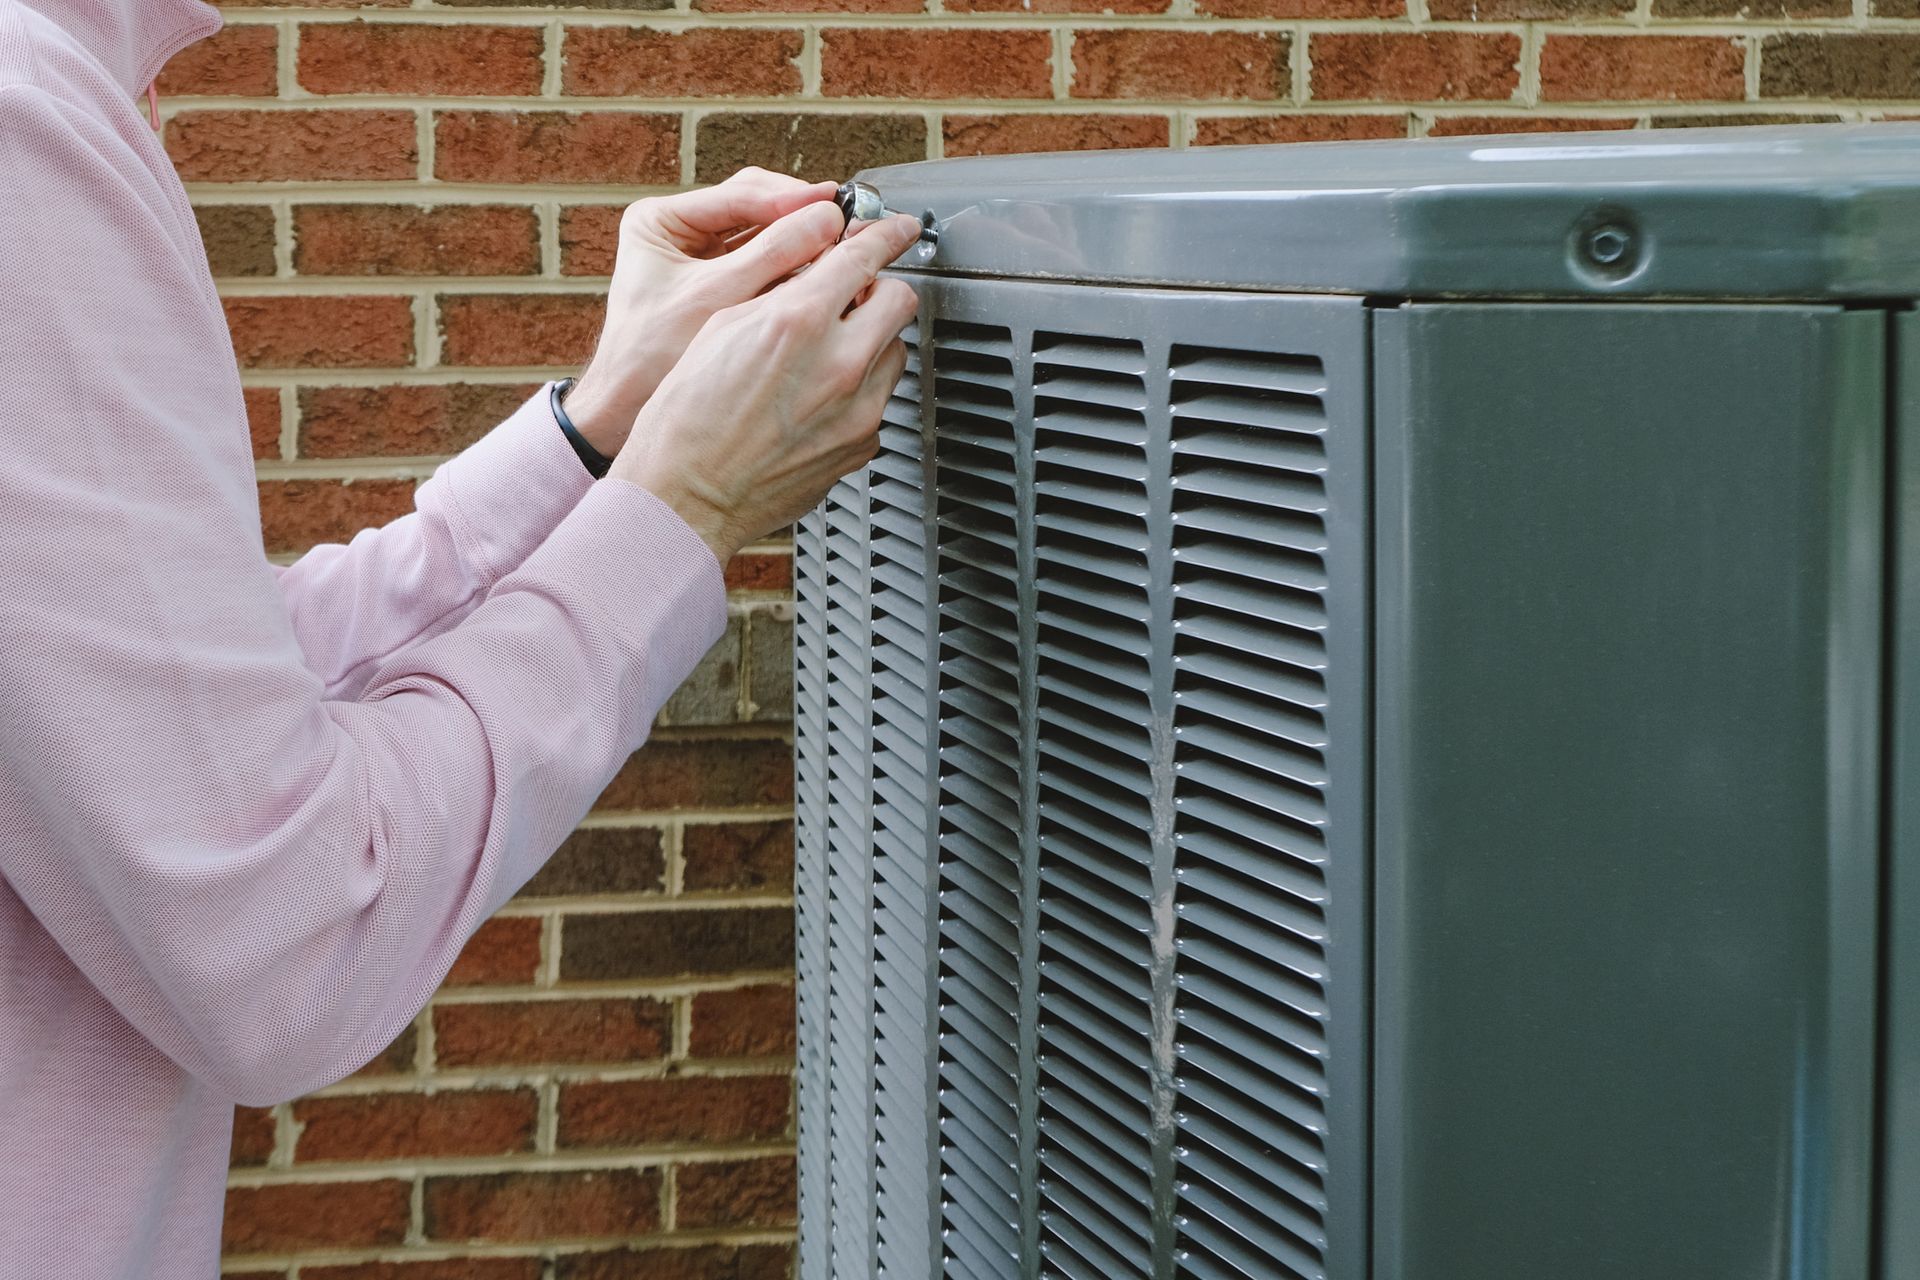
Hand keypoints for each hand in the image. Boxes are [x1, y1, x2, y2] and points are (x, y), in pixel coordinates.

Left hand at [562, 168, 843, 455]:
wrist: (626, 412)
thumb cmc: (649, 359)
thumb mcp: (717, 297)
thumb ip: (771, 254)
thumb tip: (827, 219)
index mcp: (660, 221)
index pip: (739, 194)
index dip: (790, 199)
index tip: (832, 204)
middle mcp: (681, 234)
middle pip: (758, 210)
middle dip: (802, 217)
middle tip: (844, 222)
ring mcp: (703, 261)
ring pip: (767, 237)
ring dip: (804, 242)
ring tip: (840, 246)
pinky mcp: (722, 288)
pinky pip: (768, 267)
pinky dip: (795, 269)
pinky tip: (821, 274)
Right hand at [609, 215, 923, 564]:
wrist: (686, 495)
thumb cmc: (686, 419)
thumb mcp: (720, 328)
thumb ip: (780, 294)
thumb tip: (817, 274)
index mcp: (797, 322)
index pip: (864, 256)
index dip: (885, 233)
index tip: (897, 227)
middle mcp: (839, 364)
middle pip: (899, 300)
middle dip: (879, 290)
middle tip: (855, 295)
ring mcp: (857, 410)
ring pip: (894, 350)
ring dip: (871, 341)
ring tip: (826, 354)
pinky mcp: (861, 445)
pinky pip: (878, 400)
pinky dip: (858, 390)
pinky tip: (817, 400)